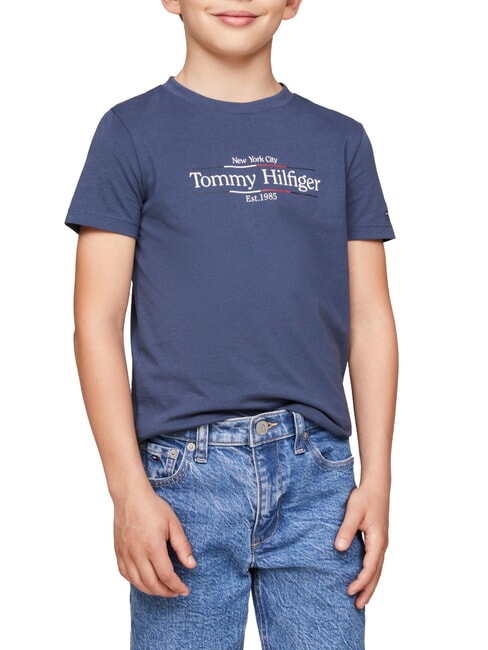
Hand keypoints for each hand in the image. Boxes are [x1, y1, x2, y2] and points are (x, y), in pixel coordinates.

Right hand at [113, 487, 196, 596]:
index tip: (184, 590)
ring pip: (137, 583)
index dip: (177, 586)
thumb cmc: (153, 507)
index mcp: (153, 547)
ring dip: (151, 591)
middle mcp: (137, 554)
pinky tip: (145, 581)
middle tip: (176, 592)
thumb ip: (182, 546)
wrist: (130, 496)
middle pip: (151, 584)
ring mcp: (125, 554)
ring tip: (163, 590)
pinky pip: (125, 575)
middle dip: (166, 592)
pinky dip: (136, 582)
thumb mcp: (173, 523)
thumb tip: (191, 565)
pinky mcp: (118, 552)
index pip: (166, 576)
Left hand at [334, 484, 388, 608]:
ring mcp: (381, 542)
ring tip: (361, 598)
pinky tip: (363, 577)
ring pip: (377, 569)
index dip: (360, 581)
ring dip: (370, 584)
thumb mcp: (353, 511)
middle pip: (377, 573)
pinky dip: (371, 573)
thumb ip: (346, 529)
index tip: (349, 591)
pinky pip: (375, 561)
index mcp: (377, 540)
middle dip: (368, 590)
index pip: (370, 567)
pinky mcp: (378, 539)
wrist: (376, 485)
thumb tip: (339, 548)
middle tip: (358, 606)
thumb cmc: (365, 497)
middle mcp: (382, 544)